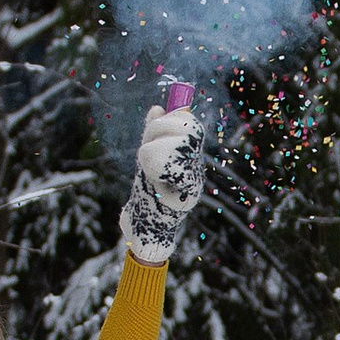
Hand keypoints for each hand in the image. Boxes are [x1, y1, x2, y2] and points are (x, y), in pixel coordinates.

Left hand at [120, 103, 207, 263]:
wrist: (144, 231)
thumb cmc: (146, 197)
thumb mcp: (148, 161)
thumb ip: (154, 135)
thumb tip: (158, 108)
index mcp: (188, 156)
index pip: (189, 122)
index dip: (173, 118)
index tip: (155, 123)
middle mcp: (195, 166)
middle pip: (187, 127)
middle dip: (157, 130)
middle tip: (145, 150)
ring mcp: (193, 179)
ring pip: (173, 143)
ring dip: (150, 152)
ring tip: (147, 171)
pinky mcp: (186, 194)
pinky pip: (166, 163)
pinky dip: (153, 169)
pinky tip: (153, 183)